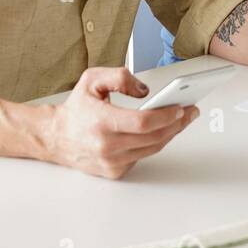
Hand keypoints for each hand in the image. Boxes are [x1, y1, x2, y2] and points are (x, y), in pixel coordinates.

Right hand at [43, 67, 197, 178]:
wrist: (56, 137)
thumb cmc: (76, 109)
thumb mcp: (92, 80)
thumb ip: (120, 77)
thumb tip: (146, 91)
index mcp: (101, 122)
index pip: (142, 122)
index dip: (165, 116)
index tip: (181, 108)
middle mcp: (107, 146)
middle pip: (153, 138)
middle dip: (177, 124)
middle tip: (190, 112)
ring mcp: (111, 162)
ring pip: (152, 149)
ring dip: (171, 134)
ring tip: (182, 119)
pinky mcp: (115, 171)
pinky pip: (143, 156)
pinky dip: (154, 143)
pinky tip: (163, 131)